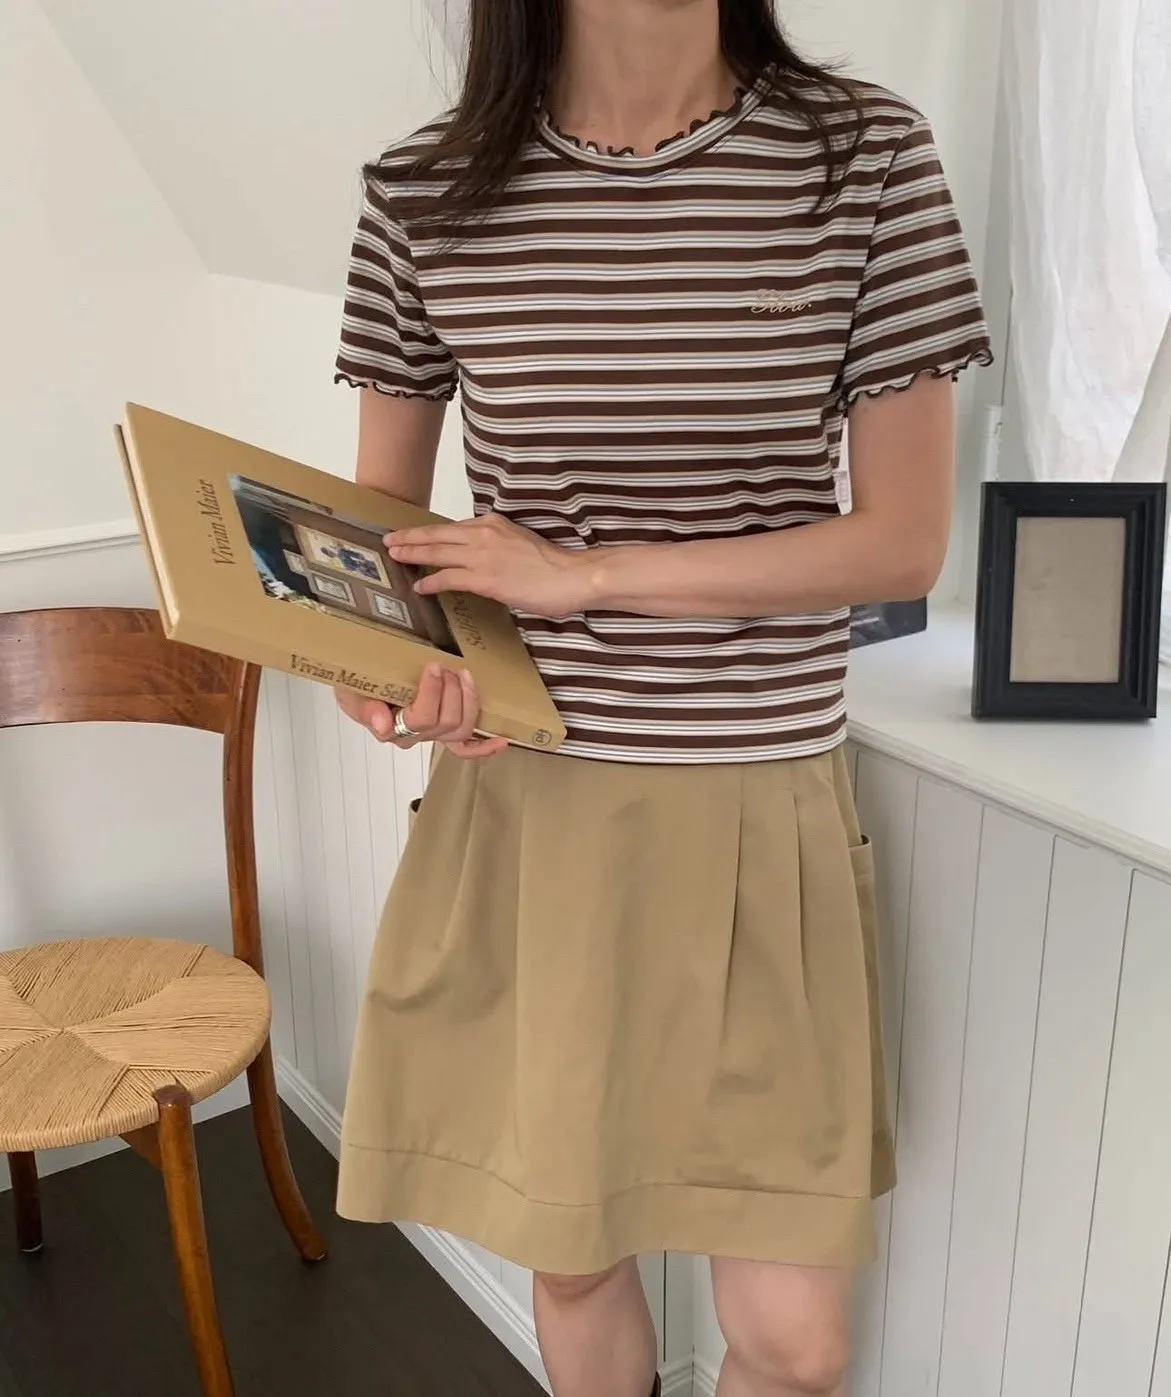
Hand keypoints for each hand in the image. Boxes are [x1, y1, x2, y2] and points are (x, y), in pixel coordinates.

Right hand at [335, 663, 507, 760]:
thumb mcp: (351, 691)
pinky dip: (483, 748)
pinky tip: (500, 741)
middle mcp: (414, 736)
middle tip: (446, 666)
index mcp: (391, 728)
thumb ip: (364, 707)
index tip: (433, 666)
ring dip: (467, 701)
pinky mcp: (445, 730)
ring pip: (460, 729)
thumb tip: (382, 724)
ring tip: (463, 676)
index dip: (432, 694)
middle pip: (445, 723)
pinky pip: (465, 748)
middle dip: (451, 691)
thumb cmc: (356, 684)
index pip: (419, 719)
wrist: (359, 678)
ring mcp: (432, 734)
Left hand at [385, 513, 595, 618]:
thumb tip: (483, 560)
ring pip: (438, 552)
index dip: (430, 532)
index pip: (454, 528)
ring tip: (395, 557)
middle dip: (411, 538)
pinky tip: (419, 586)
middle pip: (438, 535)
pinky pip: (449, 578)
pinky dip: (431, 581)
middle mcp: (484, 534)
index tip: (414, 534)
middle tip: (390, 541)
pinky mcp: (485, 578)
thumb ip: (498, 546)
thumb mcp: (521, 544)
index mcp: (494, 523)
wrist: (571, 576)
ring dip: (413, 554)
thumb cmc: (553, 566)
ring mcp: (483, 555)